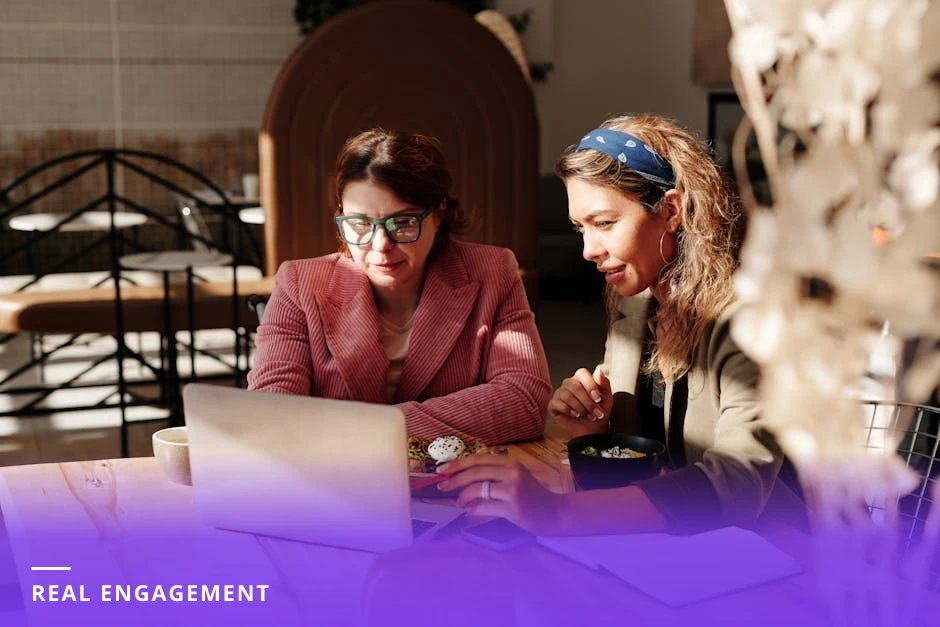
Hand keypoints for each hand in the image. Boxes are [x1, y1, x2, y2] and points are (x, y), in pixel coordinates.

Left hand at [435, 455, 565, 534]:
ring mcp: (513, 490)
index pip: (479, 459)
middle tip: (442, 487)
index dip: (458, 463)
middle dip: (455, 480)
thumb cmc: (532, 496)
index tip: (442, 470)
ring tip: (459, 503)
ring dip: (463, 497)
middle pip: (475, 472)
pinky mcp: (513, 507)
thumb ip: (494, 475)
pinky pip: (484, 507)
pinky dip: (473, 510)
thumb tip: (463, 478)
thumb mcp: (515, 478)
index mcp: (511, 463)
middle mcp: (512, 473)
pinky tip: (470, 512)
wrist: (555, 513)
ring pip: (477, 489)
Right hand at [548, 366, 612, 437]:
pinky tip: (576, 415)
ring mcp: (560, 394)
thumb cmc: (599, 413)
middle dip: (587, 402)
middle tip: (596, 412)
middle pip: (574, 386)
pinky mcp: (553, 405)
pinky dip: (569, 410)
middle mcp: (569, 384)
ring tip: (587, 415)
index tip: (598, 398)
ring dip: (580, 408)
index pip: (582, 373)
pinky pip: (557, 403)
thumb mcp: (607, 397)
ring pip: (567, 395)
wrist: (593, 430)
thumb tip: (598, 370)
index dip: (590, 385)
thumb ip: (604, 383)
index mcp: (581, 379)